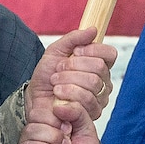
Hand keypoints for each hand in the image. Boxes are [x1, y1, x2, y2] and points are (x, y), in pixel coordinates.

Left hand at [21, 28, 115, 143]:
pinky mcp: (92, 114)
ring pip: (93, 84)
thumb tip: (93, 30)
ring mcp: (100, 98)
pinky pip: (86, 101)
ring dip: (68, 81)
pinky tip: (58, 97)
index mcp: (98, 65)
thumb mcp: (56, 51)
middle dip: (73, 67)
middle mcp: (103, 82)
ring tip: (55, 84)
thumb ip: (74, 39)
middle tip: (58, 71)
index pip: (109, 54)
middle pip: (99, 68)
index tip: (74, 52)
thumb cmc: (46, 76)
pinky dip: (68, 96)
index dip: (92, 50)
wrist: (35, 99)